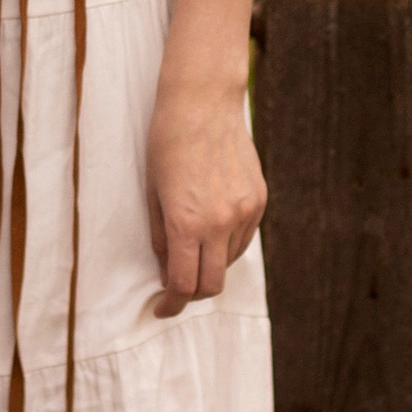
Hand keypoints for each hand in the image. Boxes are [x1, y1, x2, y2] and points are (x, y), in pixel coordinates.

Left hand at [144, 66, 265, 316]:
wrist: (203, 103)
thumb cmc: (167, 143)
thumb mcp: (152, 192)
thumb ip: (161, 237)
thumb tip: (167, 271)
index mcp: (186, 223)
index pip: (182, 285)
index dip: (170, 304)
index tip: (162, 309)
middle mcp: (220, 222)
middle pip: (211, 284)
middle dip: (192, 294)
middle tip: (177, 288)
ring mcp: (244, 212)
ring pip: (229, 261)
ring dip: (211, 264)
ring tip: (193, 245)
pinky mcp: (258, 200)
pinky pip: (244, 238)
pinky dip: (227, 244)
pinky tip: (213, 227)